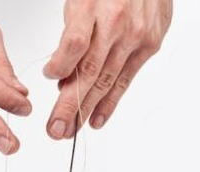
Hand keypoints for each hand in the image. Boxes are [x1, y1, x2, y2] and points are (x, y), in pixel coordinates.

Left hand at [44, 0, 172, 138]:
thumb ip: (72, 34)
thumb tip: (63, 75)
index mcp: (92, 6)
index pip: (74, 45)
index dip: (60, 66)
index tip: (50, 77)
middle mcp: (116, 23)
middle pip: (88, 72)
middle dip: (68, 106)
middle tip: (54, 130)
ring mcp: (135, 36)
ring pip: (105, 82)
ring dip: (85, 111)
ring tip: (69, 131)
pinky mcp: (149, 45)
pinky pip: (125, 80)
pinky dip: (109, 104)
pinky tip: (97, 120)